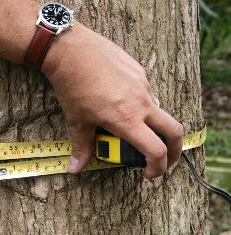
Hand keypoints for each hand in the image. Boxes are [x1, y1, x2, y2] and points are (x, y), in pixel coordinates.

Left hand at [42, 23, 183, 178]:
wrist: (70, 50)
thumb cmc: (72, 86)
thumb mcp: (76, 120)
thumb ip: (81, 146)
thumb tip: (75, 168)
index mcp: (127, 119)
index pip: (156, 150)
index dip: (158, 167)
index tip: (149, 174)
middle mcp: (140, 102)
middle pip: (174, 131)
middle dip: (174, 151)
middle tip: (163, 159)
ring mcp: (142, 84)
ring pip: (158, 110)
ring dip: (151, 124)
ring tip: (130, 127)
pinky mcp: (138, 70)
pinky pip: (146, 92)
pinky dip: (140, 104)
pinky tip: (121, 102)